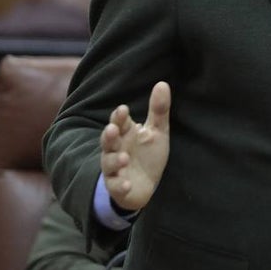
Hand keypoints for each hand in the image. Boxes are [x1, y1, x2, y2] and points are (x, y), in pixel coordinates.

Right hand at [100, 81, 171, 212]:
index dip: (119, 117)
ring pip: (108, 163)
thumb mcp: (157, 132)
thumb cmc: (148, 155)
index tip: (123, 110)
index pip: (118, 123)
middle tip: (112, 129)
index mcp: (125, 134)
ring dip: (114, 161)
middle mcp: (116, 149)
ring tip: (123, 158)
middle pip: (108, 141)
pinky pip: (116, 186)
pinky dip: (120, 185)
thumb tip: (162, 83)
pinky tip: (126, 183)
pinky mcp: (118, 187)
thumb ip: (158, 110)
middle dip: (109, 136)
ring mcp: (115, 169)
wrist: (145, 185)